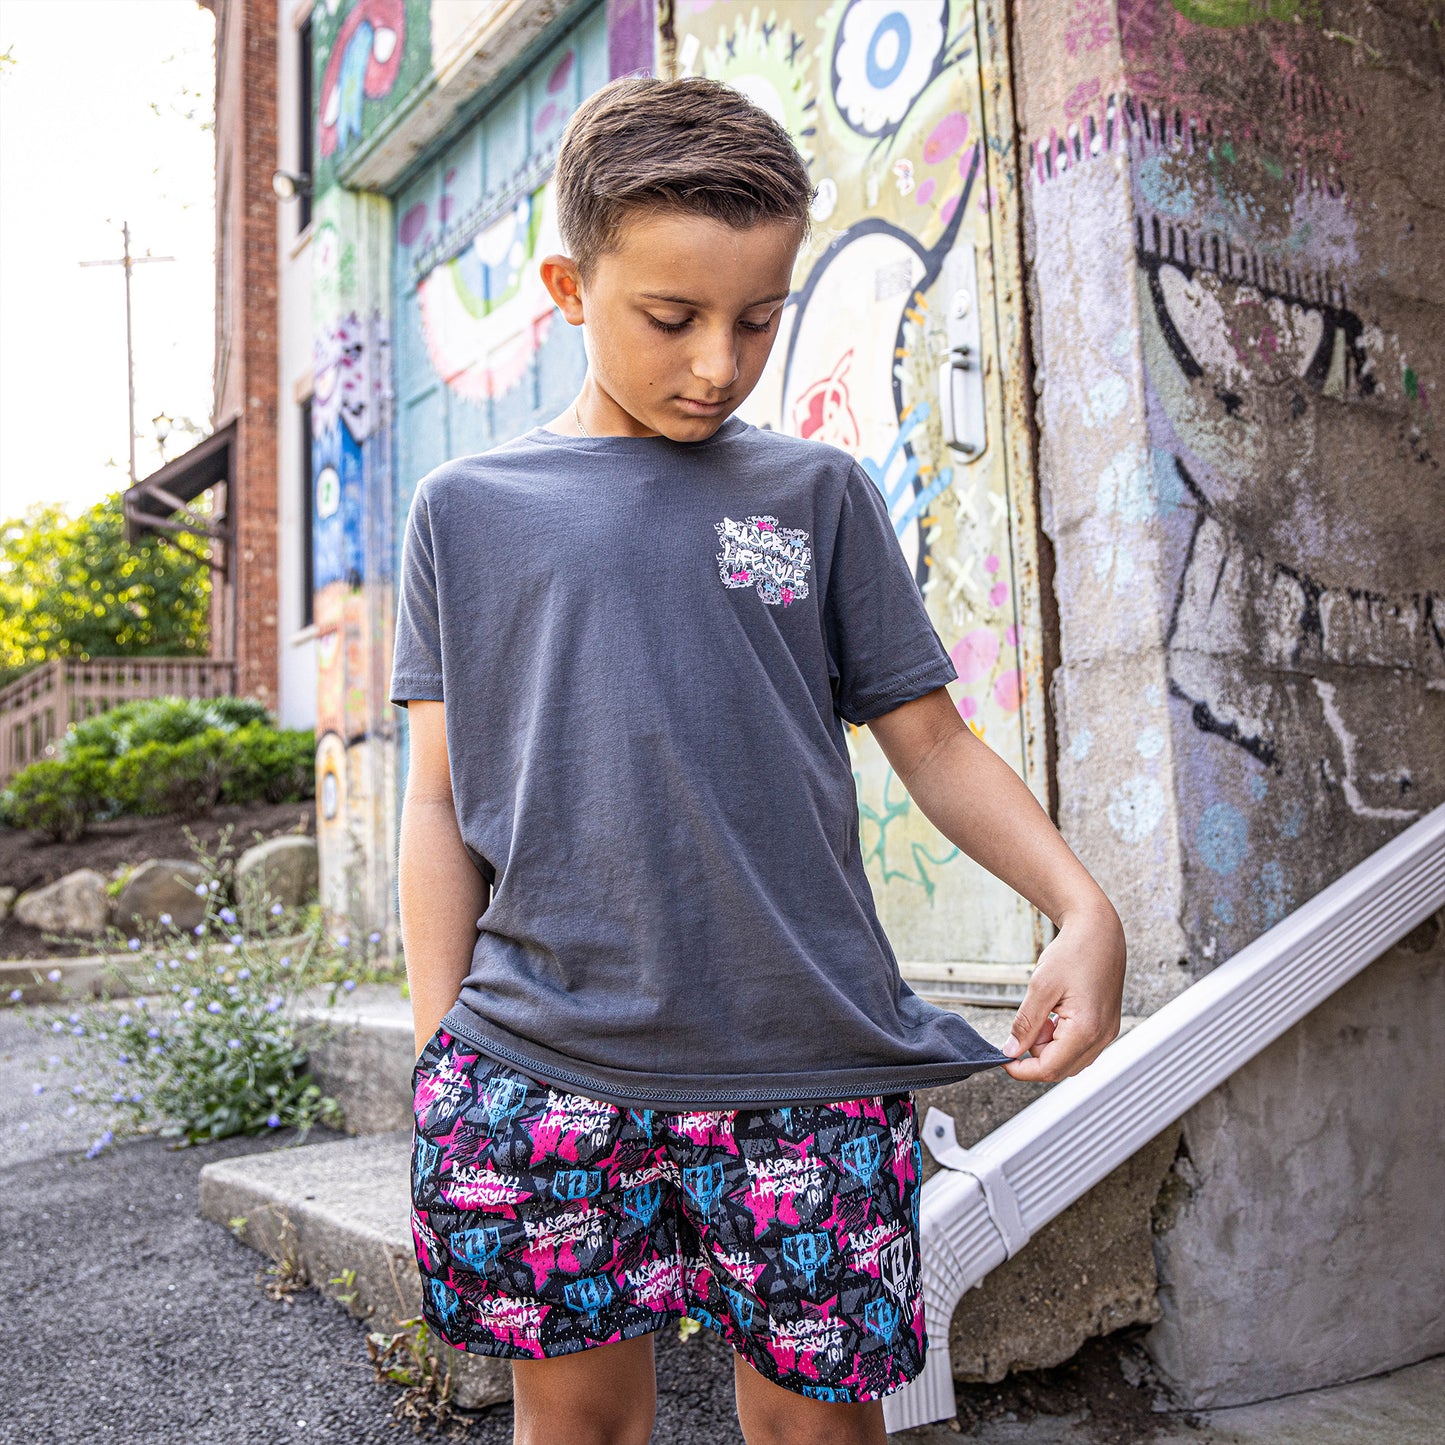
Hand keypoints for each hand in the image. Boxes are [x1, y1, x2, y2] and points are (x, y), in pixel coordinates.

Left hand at [1002, 901, 1125, 1082]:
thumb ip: (1026, 1024)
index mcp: (1086, 1030)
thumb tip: (1012, 1051)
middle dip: (1036, 1055)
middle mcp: (1102, 1037)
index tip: (1003, 1059)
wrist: (1099, 931)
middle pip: (1060, 1069)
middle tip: (1028, 1024)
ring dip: (1049, 1047)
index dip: (1022, 1069)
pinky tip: (1056, 1014)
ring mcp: (1107, 1033)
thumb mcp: (1040, 987)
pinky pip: (1081, 1047)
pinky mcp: (1106, 1026)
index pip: (1049, 1069)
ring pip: (1070, 1060)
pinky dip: (1062, 1039)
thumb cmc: (1073, 953)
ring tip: (1045, 1013)